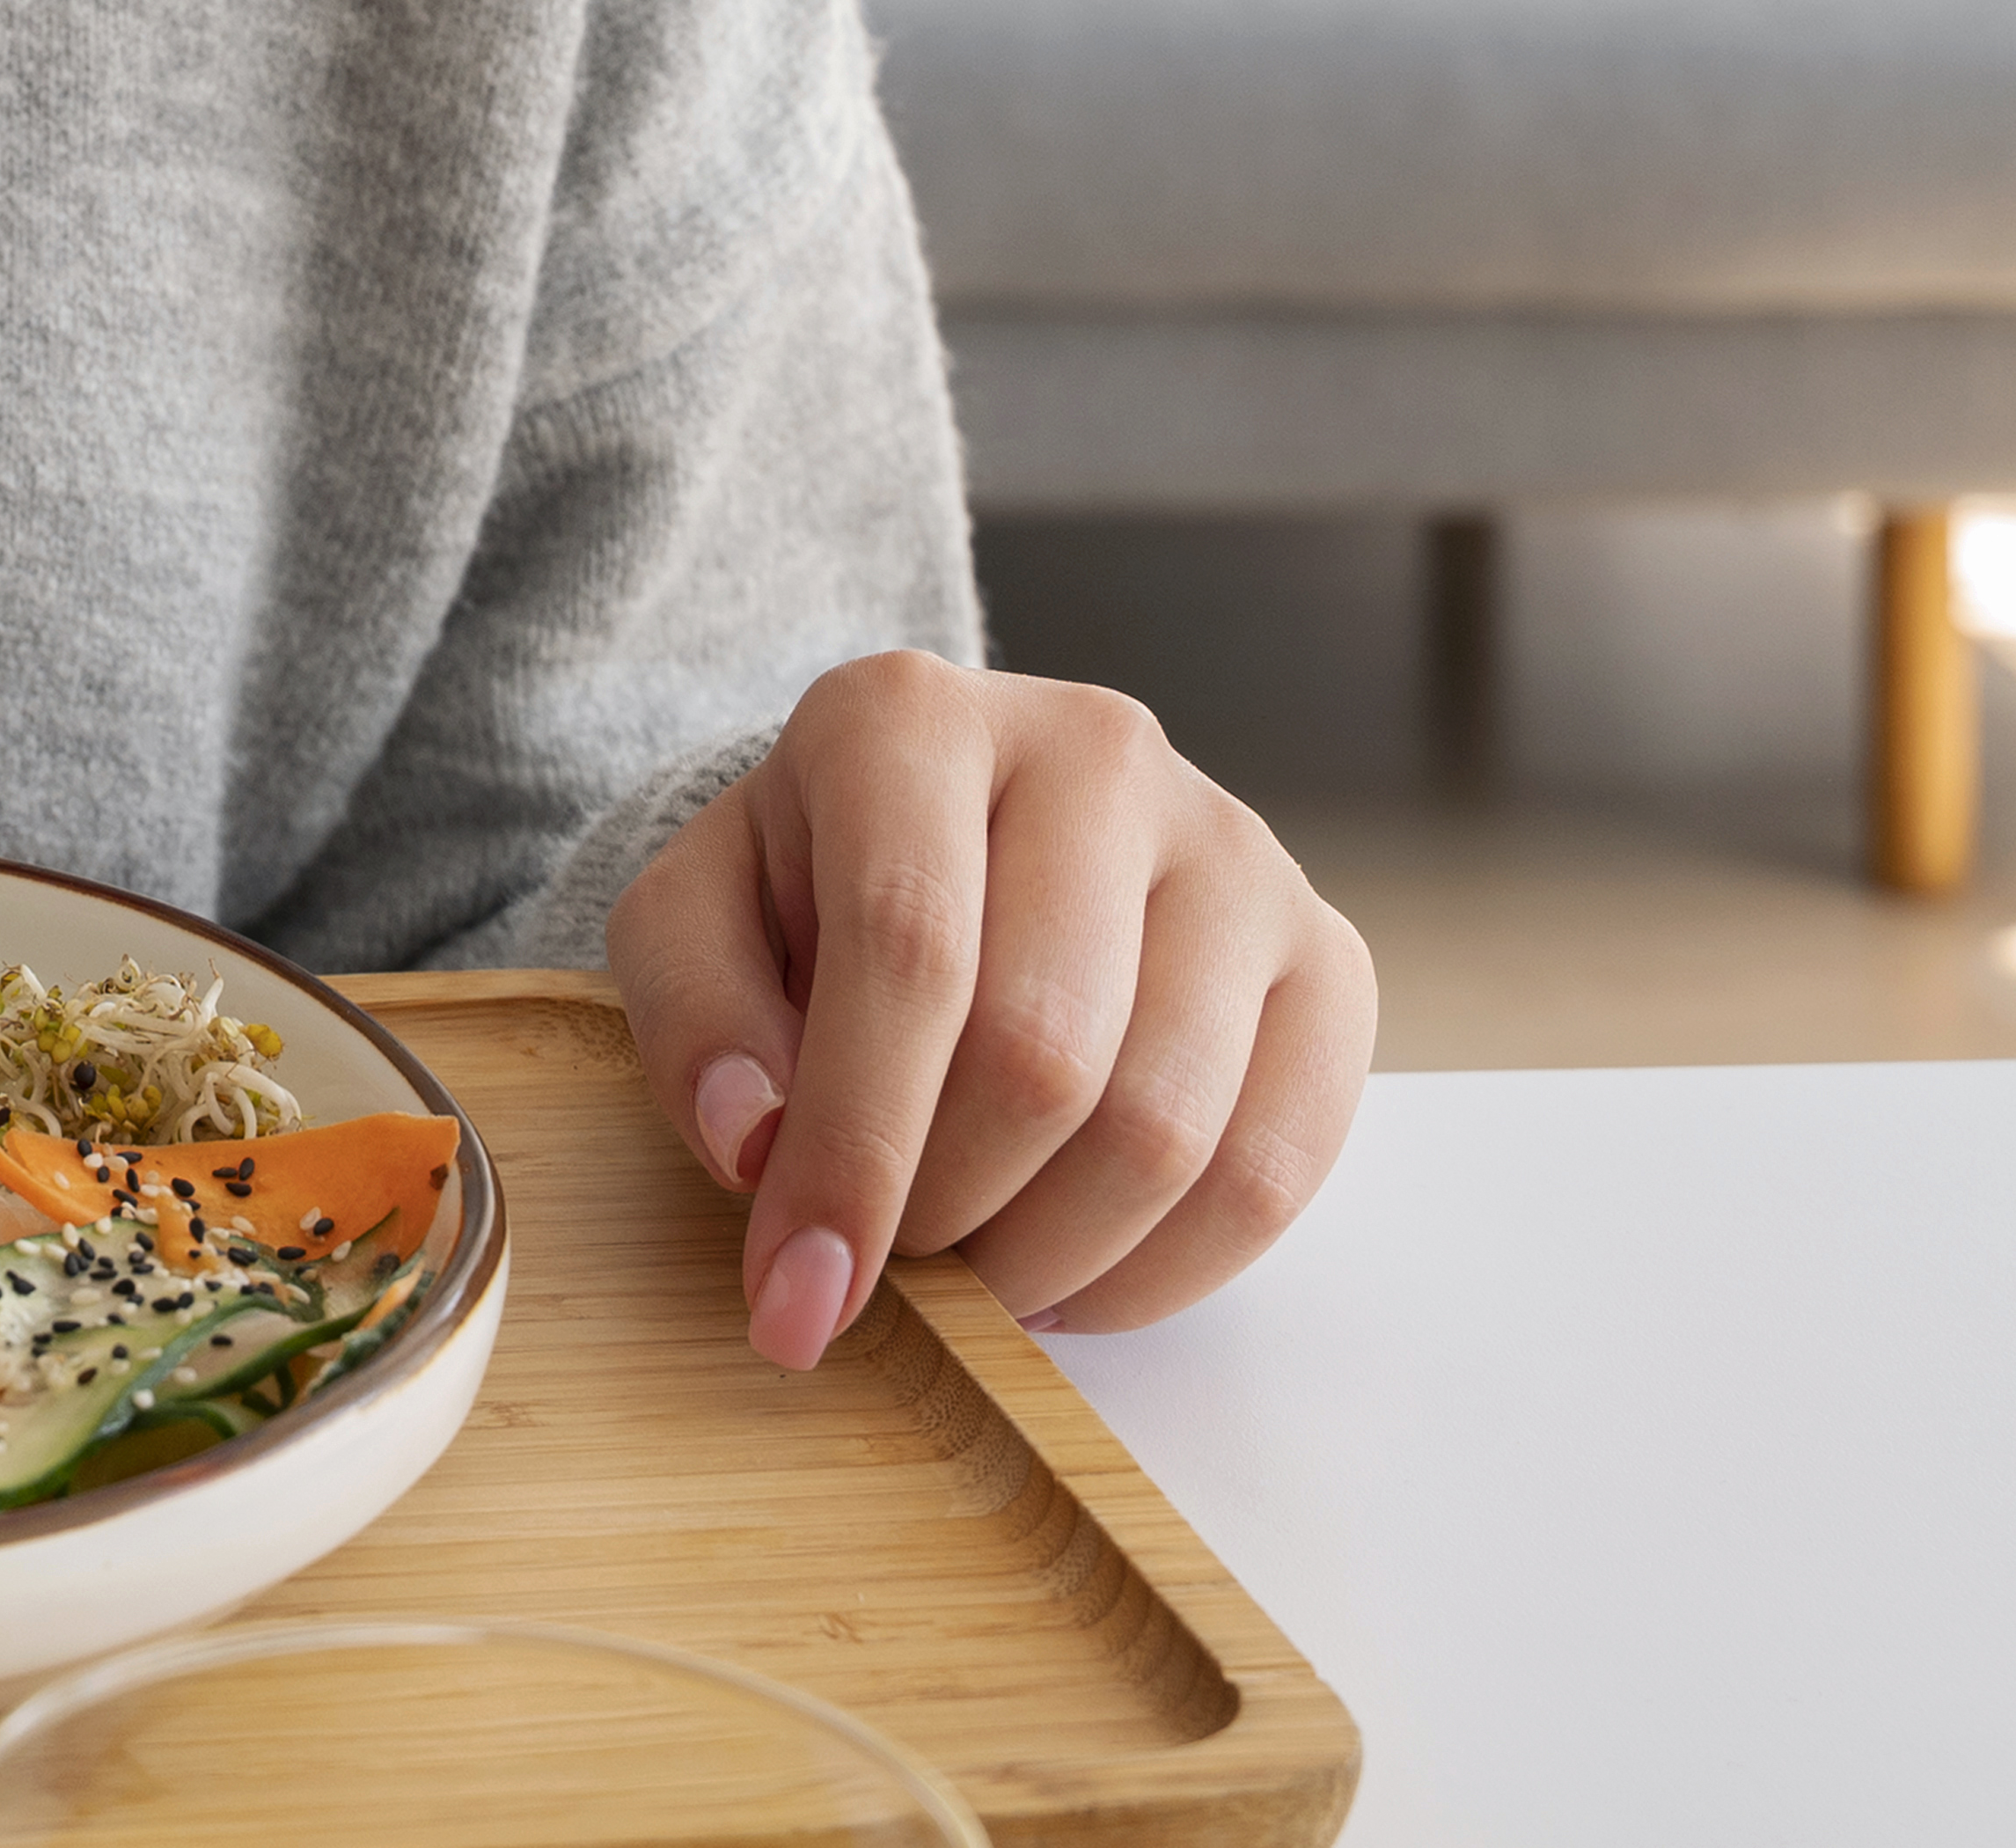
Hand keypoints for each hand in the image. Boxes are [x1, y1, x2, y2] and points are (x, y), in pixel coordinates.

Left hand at [609, 652, 1371, 1370]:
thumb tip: (757, 1145)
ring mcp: (1233, 849)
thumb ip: (694, 1020)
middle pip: (1043, 1051)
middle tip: (890, 1270)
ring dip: (1052, 1258)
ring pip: (1168, 1126)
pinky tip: (1075, 1273)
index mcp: (913, 717)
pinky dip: (1165, 1270)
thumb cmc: (808, 894)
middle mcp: (1097, 750)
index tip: (800, 1299)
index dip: (853, 1150)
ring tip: (974, 1273)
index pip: (908, 948)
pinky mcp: (1324, 955)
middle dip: (949, 1215)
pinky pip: (1278, 1165)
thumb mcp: (691, 926)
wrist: (948, 839)